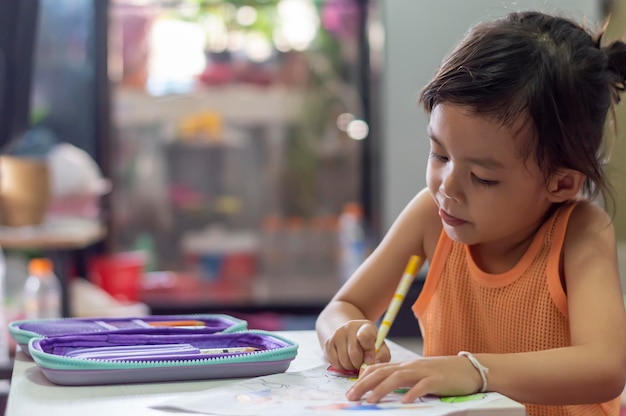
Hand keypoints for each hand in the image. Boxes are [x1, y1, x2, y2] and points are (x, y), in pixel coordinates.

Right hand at [322, 320, 390, 370]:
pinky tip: (346, 360)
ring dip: (351, 367)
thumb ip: (382, 355)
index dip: (369, 352)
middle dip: (359, 364)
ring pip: (344, 360)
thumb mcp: (380, 347)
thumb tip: (372, 362)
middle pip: (354, 354)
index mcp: (366, 326)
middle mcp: (350, 326)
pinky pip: (335, 363)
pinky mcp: (328, 343)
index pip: (365, 337)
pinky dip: (342, 367)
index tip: (371, 359)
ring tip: (354, 362)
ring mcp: (337, 334)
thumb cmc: (369, 344)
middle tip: (362, 363)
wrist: (350, 334)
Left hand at [346, 356, 482, 402]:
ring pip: (398, 378)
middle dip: (364, 385)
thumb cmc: (443, 374)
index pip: (378, 369)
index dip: (362, 379)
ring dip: (382, 389)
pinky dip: (412, 393)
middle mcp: (411, 366)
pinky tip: (404, 402)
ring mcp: (424, 372)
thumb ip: (403, 379)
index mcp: (406, 366)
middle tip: (351, 397)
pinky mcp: (438, 380)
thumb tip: (384, 388)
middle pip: (383, 372)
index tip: (350, 391)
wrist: (470, 369)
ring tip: (370, 401)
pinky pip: (423, 386)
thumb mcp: (419, 374)